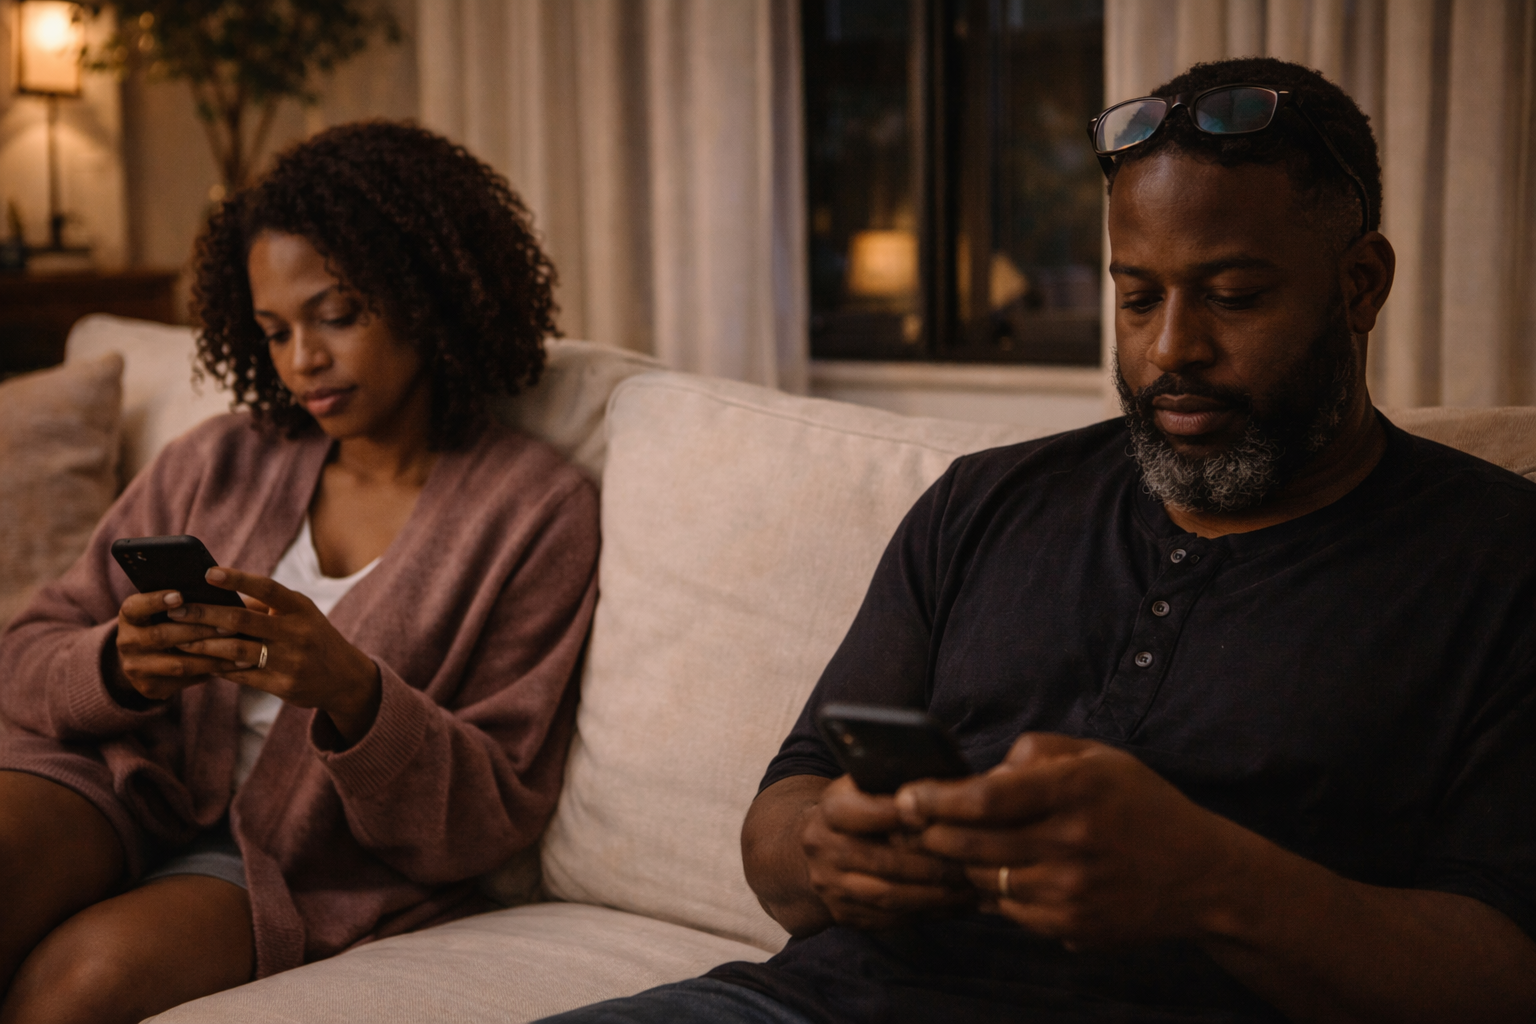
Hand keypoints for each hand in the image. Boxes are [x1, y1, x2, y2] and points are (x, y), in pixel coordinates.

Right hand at [113, 589, 233, 700]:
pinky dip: (211, 671)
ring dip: (213, 657)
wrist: (146, 659)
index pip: (136, 606)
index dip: (156, 601)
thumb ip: (183, 600)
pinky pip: (185, 680)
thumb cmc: (167, 622)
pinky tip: (234, 665)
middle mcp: (127, 642)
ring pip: (178, 663)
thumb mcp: (165, 609)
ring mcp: (135, 668)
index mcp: (129, 616)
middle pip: (163, 636)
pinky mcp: (149, 688)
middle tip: (231, 626)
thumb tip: (220, 583)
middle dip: (200, 630)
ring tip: (240, 649)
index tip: (180, 595)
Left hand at [165, 566, 382, 743]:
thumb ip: (265, 607)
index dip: (237, 579)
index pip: (266, 588)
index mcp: (301, 608)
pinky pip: (241, 675)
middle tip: (176, 609)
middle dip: (204, 614)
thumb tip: (219, 596)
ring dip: (203, 645)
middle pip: (242, 620)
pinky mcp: (283, 686)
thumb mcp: (300, 615)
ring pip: (236, 651)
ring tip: (179, 640)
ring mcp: (290, 661)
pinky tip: (199, 662)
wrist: (345, 678)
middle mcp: (297, 633)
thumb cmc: (313, 637)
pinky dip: (217, 667)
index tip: (208, 573)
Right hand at [800, 774, 977, 929]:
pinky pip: (891, 919)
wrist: (813, 848)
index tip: (940, 816)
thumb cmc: (855, 807)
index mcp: (829, 810)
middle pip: (882, 861)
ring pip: (888, 896)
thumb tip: (946, 787)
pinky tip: (956, 904)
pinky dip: (928, 913)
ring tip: (970, 888)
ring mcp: (831, 886)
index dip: (902, 817)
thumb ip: (894, 786)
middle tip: (970, 863)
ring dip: (934, 895)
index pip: (863, 814)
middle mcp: (823, 849)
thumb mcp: (863, 785)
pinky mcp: (844, 914)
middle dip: (932, 865)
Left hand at [895, 733, 1247, 948]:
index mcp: (1078, 790)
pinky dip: (992, 890)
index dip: (937, 798)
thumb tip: (982, 772)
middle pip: (973, 844)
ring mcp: (1072, 891)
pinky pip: (1008, 908)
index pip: (987, 798)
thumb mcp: (1099, 758)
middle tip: (908, 822)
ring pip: (984, 879)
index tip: (907, 794)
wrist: (1202, 876)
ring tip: (947, 844)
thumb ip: (1037, 753)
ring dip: (959, 863)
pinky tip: (996, 872)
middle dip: (931, 833)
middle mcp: (1073, 843)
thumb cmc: (1142, 805)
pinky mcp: (1071, 925)